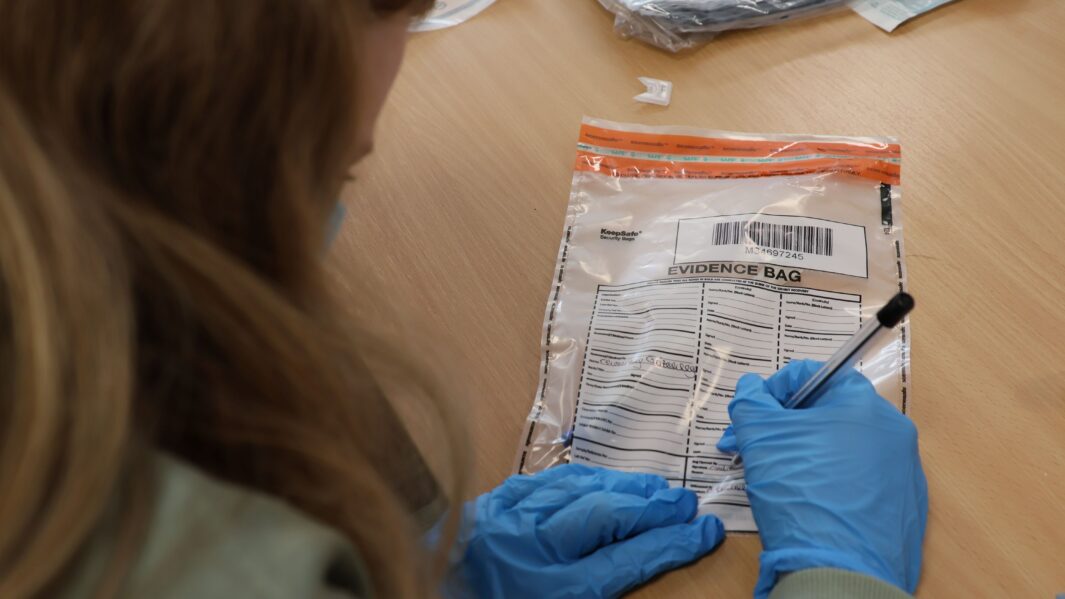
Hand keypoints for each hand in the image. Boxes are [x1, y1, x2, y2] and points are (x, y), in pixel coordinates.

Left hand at [455, 464, 723, 598]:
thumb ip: (599, 588)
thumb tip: (640, 553)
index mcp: (551, 591)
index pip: (628, 559)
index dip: (672, 544)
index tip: (704, 531)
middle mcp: (528, 550)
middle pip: (605, 515)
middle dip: (650, 507)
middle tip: (684, 503)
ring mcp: (503, 523)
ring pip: (574, 490)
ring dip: (617, 487)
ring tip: (650, 489)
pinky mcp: (483, 509)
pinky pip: (536, 483)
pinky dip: (572, 481)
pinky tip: (595, 481)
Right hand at [717, 360, 926, 597]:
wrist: (840, 572)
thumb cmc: (801, 494)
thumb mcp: (761, 438)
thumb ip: (751, 403)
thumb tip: (751, 390)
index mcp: (865, 407)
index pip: (814, 375)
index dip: (773, 389)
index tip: (751, 415)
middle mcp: (894, 435)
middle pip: (827, 413)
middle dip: (783, 427)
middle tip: (751, 447)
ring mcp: (902, 474)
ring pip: (842, 448)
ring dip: (803, 454)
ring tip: (774, 477)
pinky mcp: (902, 510)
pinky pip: (858, 482)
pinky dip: (829, 482)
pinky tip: (805, 503)